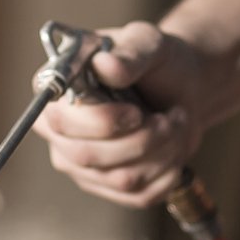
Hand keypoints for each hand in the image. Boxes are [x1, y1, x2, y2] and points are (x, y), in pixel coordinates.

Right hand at [31, 21, 209, 208]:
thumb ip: (129, 53)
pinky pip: (139, 196)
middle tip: (169, 118)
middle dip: (140, 140)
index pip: (58, 120)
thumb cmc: (158, 61)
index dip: (100, 122)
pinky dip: (168, 173)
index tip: (137, 111)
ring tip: (175, 124)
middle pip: (85, 156)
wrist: (183, 88)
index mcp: (56, 90)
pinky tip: (173, 147)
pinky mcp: (108, 187)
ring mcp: (81, 163)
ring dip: (162, 152)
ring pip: (120, 178)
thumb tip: (105, 64)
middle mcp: (59, 131)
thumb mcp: (149, 43)